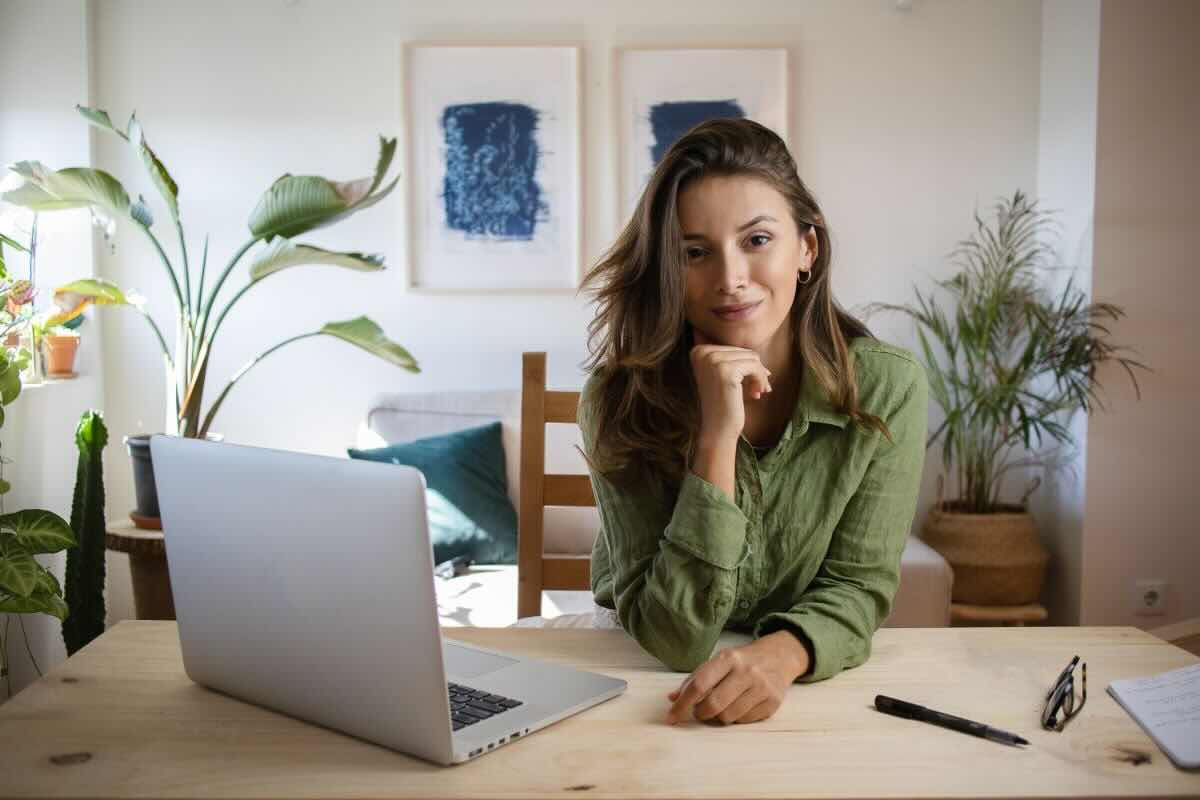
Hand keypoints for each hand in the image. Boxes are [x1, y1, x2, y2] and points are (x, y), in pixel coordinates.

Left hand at [665, 631, 809, 725]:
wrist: (778, 657)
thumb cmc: (740, 662)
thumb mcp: (717, 662)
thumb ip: (694, 679)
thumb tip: (672, 698)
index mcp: (727, 658)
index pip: (699, 685)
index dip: (682, 704)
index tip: (671, 718)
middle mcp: (746, 671)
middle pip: (713, 704)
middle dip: (700, 713)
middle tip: (700, 712)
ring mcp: (761, 687)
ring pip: (728, 717)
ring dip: (719, 717)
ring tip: (723, 706)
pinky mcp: (773, 702)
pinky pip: (745, 721)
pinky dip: (737, 718)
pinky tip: (740, 706)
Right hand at [689, 327, 771, 445]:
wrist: (717, 429)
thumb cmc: (723, 403)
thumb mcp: (722, 374)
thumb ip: (729, 355)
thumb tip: (743, 341)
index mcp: (698, 351)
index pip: (735, 348)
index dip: (747, 365)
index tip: (749, 383)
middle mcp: (702, 352)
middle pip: (745, 351)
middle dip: (755, 371)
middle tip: (756, 390)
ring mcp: (713, 360)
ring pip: (752, 358)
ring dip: (760, 376)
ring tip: (757, 392)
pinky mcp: (725, 370)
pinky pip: (755, 367)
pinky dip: (761, 380)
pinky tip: (756, 394)